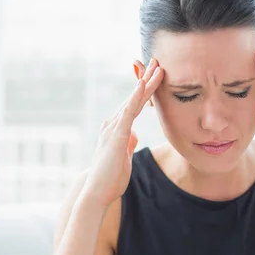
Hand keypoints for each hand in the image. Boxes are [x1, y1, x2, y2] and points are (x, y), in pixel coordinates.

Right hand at [81, 58, 162, 207]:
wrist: (97, 192)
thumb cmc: (110, 178)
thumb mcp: (124, 158)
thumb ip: (128, 144)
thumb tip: (134, 135)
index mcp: (116, 129)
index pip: (134, 105)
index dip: (144, 90)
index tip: (155, 76)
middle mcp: (112, 124)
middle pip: (134, 98)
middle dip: (146, 79)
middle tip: (158, 62)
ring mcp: (113, 128)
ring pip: (133, 100)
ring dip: (146, 83)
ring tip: (158, 67)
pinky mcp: (117, 135)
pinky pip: (129, 112)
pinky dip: (136, 97)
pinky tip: (144, 84)